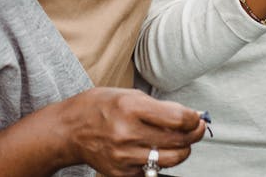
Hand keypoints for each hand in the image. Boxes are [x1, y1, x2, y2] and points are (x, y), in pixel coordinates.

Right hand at [62, 88, 205, 175]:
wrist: (69, 131)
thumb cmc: (97, 108)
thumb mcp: (127, 95)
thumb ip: (159, 107)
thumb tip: (189, 116)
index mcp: (130, 108)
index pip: (177, 119)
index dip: (193, 119)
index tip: (196, 117)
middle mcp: (127, 134)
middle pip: (178, 141)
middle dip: (194, 134)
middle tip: (196, 128)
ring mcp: (124, 156)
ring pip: (170, 160)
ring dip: (182, 150)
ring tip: (180, 142)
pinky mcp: (122, 173)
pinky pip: (153, 170)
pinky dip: (159, 161)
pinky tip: (155, 150)